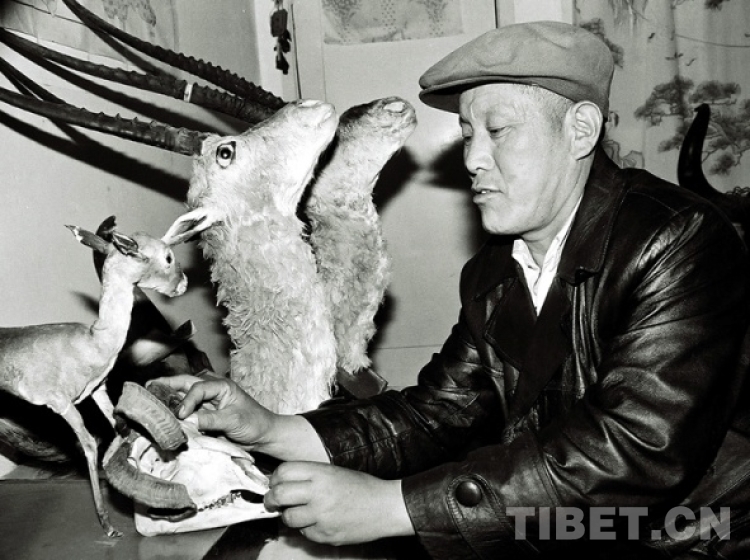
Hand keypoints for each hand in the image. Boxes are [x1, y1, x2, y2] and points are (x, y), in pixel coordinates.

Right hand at [150, 374, 274, 449]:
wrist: (262, 436)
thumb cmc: (253, 423)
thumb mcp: (233, 421)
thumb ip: (211, 420)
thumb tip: (187, 421)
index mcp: (220, 385)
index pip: (197, 388)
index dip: (186, 401)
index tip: (180, 415)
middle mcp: (210, 390)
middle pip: (184, 383)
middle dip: (166, 385)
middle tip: (146, 388)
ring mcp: (205, 402)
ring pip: (182, 395)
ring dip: (166, 396)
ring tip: (147, 398)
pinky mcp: (202, 414)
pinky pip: (185, 410)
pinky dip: (172, 410)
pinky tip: (160, 413)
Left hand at [264, 462, 413, 545]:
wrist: (385, 506)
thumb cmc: (361, 487)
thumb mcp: (334, 471)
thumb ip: (309, 476)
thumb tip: (282, 483)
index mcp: (321, 473)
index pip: (283, 472)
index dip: (275, 478)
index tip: (276, 483)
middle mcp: (318, 493)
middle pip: (279, 495)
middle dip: (271, 499)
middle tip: (272, 501)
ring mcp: (321, 516)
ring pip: (288, 518)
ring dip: (290, 516)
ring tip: (300, 512)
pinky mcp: (325, 534)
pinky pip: (305, 533)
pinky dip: (308, 528)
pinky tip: (319, 521)